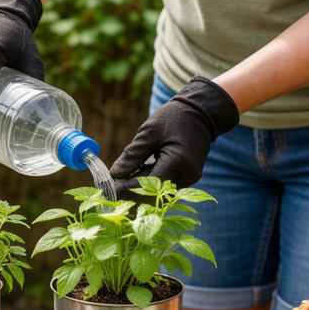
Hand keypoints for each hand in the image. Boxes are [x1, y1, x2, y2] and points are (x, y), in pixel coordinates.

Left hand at [109, 77, 239, 191]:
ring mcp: (188, 179)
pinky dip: (148, 185)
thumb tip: (114, 175)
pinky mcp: (186, 179)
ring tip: (118, 183)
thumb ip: (132, 155)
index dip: (126, 191)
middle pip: (153, 196)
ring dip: (137, 190)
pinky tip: (134, 177)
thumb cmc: (173, 118)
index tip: (107, 190)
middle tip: (108, 190)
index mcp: (177, 162)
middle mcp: (185, 176)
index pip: (147, 186)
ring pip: (157, 194)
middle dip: (129, 194)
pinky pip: (163, 187)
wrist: (201, 114)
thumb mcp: (148, 132)